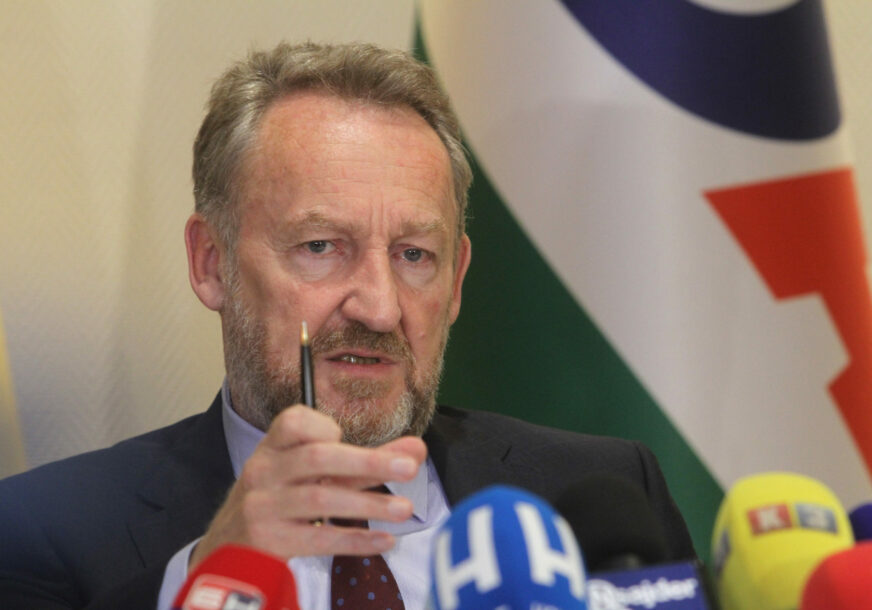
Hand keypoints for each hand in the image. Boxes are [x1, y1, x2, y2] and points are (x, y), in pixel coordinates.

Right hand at [189, 405, 426, 570]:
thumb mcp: (312, 473)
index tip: (344, 436)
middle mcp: (264, 471)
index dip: (325, 426)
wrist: (229, 547)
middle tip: (409, 468)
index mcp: (273, 447)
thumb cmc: (281, 498)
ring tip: (405, 509)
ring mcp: (264, 507)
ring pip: (320, 500)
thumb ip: (364, 460)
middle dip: (367, 462)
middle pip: (317, 458)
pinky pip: (318, 539)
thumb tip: (417, 449)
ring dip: (368, 504)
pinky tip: (384, 540)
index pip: (294, 421)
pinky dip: (354, 540)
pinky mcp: (271, 542)